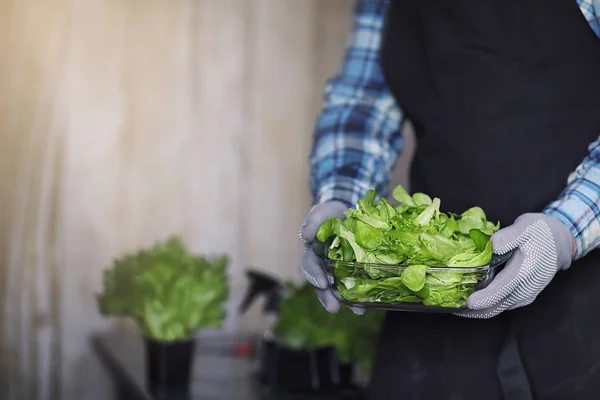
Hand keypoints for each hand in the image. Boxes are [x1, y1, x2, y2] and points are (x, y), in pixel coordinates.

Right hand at [299, 201, 365, 314]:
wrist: (347, 213)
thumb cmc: (331, 214)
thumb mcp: (322, 212)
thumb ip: (314, 220)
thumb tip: (307, 236)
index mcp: (312, 253)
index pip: (310, 267)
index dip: (314, 276)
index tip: (323, 283)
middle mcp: (323, 266)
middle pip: (322, 285)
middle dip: (327, 297)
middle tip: (334, 308)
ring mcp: (338, 271)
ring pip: (338, 290)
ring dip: (346, 301)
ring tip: (358, 311)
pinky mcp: (353, 272)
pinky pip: (355, 286)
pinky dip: (361, 295)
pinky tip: (370, 302)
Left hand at [459, 213, 574, 318]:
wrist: (560, 242)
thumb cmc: (540, 232)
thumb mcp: (525, 226)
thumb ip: (509, 236)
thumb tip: (493, 245)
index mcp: (525, 272)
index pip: (502, 290)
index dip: (483, 298)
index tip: (467, 303)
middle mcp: (525, 290)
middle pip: (495, 307)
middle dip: (472, 311)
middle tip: (450, 306)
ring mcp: (524, 296)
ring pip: (496, 310)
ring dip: (476, 311)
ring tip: (454, 305)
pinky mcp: (521, 296)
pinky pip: (500, 306)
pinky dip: (484, 306)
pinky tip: (469, 301)